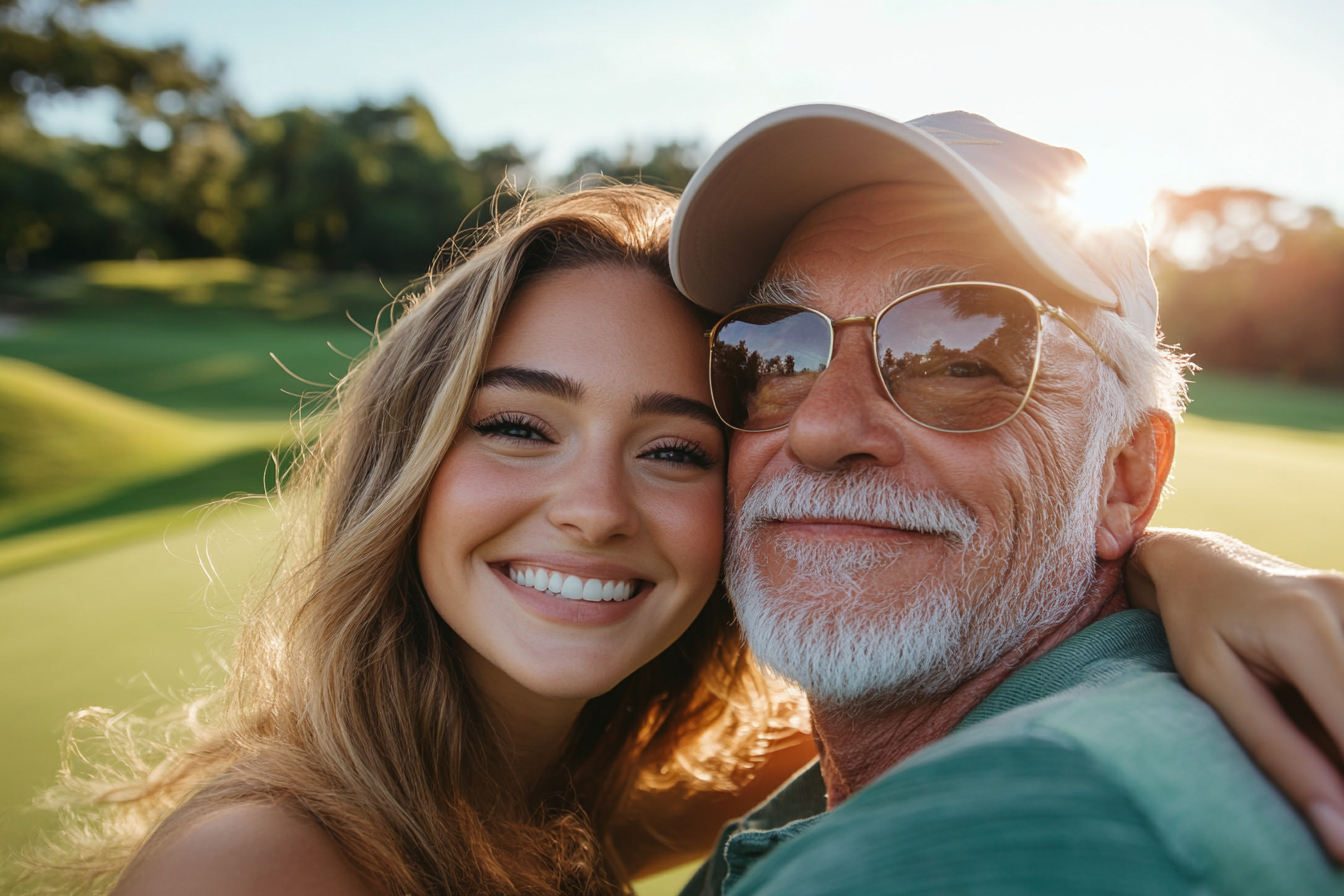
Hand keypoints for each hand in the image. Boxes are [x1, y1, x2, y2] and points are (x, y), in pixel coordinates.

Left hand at [1126, 528, 1343, 860]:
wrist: (1198, 557)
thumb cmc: (1193, 620)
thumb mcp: (1214, 685)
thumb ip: (1278, 753)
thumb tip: (1337, 825)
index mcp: (1303, 626)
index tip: (1340, 839)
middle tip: (1326, 803)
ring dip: (1339, 737)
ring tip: (1303, 740)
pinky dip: (1340, 712)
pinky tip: (1316, 721)